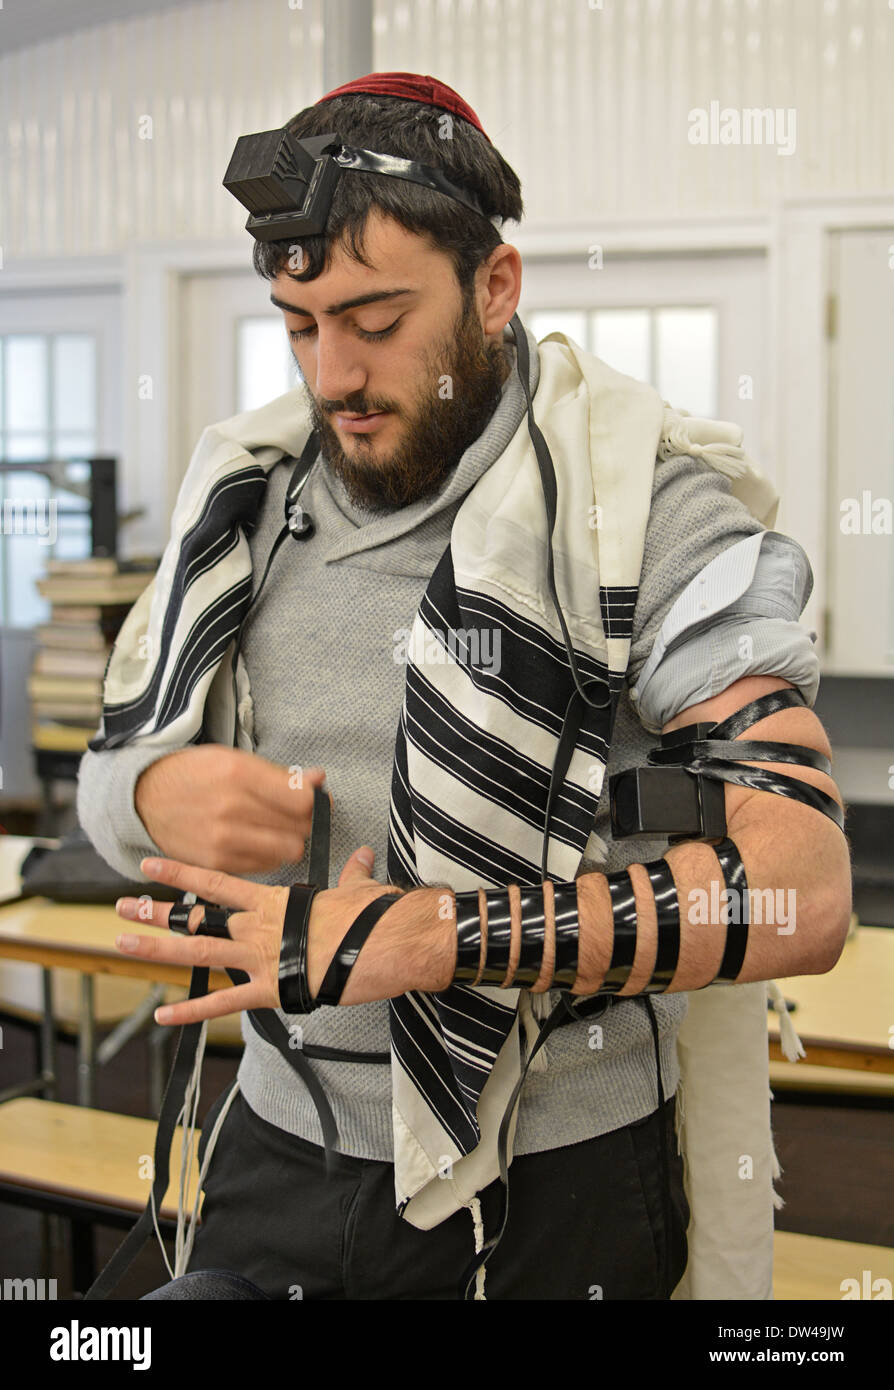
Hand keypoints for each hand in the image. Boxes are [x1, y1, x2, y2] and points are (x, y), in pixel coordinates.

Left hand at [114, 846, 401, 1025]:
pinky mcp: (271, 990)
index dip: (181, 873)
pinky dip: (191, 1012)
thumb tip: (363, 855)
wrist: (387, 943)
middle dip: (154, 914)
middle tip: (121, 908)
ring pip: (197, 952)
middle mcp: (258, 927)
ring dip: (157, 949)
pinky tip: (163, 1016)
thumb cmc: (374, 915)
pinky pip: (224, 1003)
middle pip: (196, 918)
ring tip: (122, 944)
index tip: (151, 866)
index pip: (218, 882)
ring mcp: (260, 958)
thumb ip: (353, 873)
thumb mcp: (359, 887)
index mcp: (274, 902)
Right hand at [134, 745, 328, 873]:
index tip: (315, 800)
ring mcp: (223, 840)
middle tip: (294, 815)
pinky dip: (268, 855)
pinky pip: (265, 865)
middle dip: (304, 822)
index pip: (302, 800)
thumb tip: (319, 780)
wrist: (146, 799)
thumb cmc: (195, 775)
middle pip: (299, 829)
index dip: (316, 801)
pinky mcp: (216, 863)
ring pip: (287, 851)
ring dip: (288, 841)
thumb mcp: (234, 759)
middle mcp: (232, 809)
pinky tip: (256, 841)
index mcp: (239, 774)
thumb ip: (279, 774)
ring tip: (274, 828)